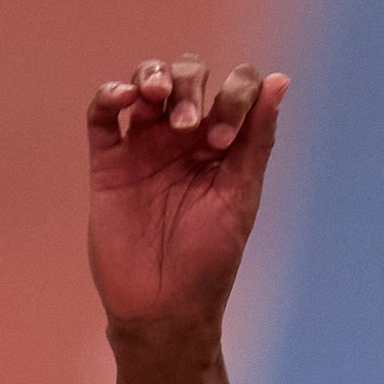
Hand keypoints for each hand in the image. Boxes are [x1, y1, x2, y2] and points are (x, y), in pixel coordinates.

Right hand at [87, 54, 286, 342]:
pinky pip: (102, 112)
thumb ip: (258, 139)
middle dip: (191, 87)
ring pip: (145, 81)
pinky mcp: (108, 161)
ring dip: (154, 77)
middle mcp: (184, 139)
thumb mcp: (240, 197)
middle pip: (188, 75)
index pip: (235, 89)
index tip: (224, 139)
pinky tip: (124, 99)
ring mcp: (144, 146)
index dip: (234, 96)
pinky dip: (110, 94)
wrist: (163, 309)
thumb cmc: (208, 262)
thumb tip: (280, 80)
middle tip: (191, 130)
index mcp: (222, 146)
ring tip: (157, 100)